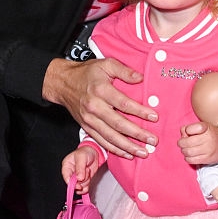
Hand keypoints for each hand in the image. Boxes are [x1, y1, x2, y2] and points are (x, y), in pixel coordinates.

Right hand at [42, 56, 157, 159]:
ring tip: (143, 152)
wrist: (63, 82)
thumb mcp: (106, 64)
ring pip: (110, 136)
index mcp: (101, 90)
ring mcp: (90, 119)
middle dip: (137, 134)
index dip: (140, 112)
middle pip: (118, 124)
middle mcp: (94, 107)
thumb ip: (124, 70)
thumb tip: (140, 78)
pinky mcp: (86, 127)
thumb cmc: (87, 72)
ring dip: (128, 146)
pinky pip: (101, 141)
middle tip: (152, 140)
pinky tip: (127, 154)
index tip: (154, 117)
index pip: (123, 104)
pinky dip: (115, 149)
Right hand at [61, 146, 99, 194]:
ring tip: (88, 170)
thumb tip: (79, 178)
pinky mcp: (83, 181)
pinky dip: (87, 186)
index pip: (66, 177)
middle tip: (86, 171)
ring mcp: (77, 178)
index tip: (78, 185)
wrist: (94, 152)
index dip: (71, 183)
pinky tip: (89, 178)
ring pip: (79, 187)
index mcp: (67, 166)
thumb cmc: (85, 152)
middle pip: (73, 184)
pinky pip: (83, 189)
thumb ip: (80, 168)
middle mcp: (71, 173)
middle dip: (81, 180)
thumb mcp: (82, 157)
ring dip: (86, 181)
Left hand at [177, 121, 217, 164]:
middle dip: (181, 143)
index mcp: (206, 128)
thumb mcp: (204, 126)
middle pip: (187, 142)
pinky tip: (190, 155)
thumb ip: (190, 127)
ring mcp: (207, 150)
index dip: (186, 130)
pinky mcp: (206, 159)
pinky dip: (187, 158)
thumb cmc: (212, 134)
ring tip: (186, 149)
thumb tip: (182, 132)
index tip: (188, 131)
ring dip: (184, 150)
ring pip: (187, 152)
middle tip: (182, 142)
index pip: (190, 129)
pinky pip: (191, 160)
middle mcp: (207, 139)